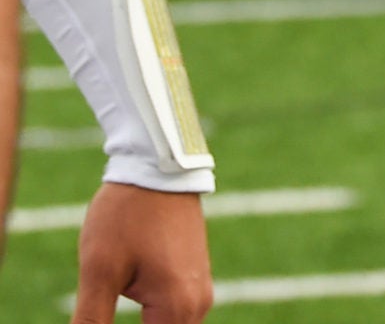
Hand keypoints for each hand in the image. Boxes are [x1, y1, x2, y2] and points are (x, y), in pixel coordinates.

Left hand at [71, 183, 211, 323]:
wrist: (158, 169)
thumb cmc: (127, 216)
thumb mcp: (98, 272)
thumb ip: (90, 322)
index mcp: (177, 307)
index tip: (95, 319)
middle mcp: (197, 304)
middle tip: (97, 316)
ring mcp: (199, 291)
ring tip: (105, 312)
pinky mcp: (194, 280)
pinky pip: (173, 317)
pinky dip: (151, 323)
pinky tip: (122, 311)